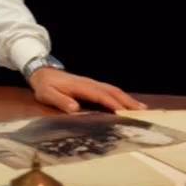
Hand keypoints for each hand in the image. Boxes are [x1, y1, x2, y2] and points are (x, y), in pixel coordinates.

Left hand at [28, 68, 146, 112]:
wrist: (42, 73)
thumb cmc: (45, 86)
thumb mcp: (47, 94)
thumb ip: (60, 100)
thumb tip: (74, 108)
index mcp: (81, 86)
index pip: (100, 95)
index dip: (113, 103)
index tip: (125, 113)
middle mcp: (90, 84)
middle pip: (112, 91)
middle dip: (127, 101)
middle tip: (143, 112)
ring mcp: (92, 84)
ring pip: (113, 90)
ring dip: (127, 99)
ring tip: (142, 109)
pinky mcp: (92, 86)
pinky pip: (109, 91)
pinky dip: (121, 96)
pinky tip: (128, 103)